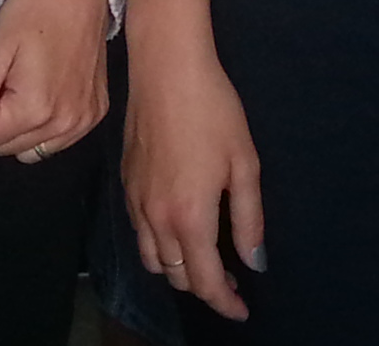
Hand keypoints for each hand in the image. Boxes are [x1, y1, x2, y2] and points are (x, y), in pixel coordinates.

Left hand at [0, 0, 110, 159]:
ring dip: (21, 128)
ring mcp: (82, 122)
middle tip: (9, 77)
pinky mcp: (94, 115)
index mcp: (34, 108)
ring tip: (27, 84)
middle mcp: (62, 123)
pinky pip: (57, 141)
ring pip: (31, 150)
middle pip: (7, 148)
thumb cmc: (37, 9)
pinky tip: (48, 90)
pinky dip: (46, 125)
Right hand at [124, 45, 264, 321]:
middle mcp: (157, 219)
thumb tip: (254, 262)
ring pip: (153, 260)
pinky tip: (179, 227)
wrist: (166, 69)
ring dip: (179, 270)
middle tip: (231, 277)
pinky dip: (160, 246)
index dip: (225, 303)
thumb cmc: (214, 111)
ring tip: (205, 257)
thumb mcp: (244, 164)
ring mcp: (136, 202)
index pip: (205, 281)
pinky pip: (139, 234)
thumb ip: (249, 219)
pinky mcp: (125, 184)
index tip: (242, 310)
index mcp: (190, 217)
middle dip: (204, 287)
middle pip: (177, 277)